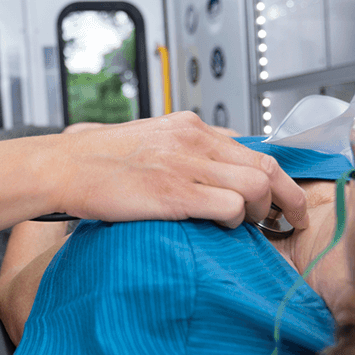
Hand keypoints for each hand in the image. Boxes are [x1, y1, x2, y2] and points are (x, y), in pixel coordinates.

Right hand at [54, 111, 308, 229]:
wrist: (63, 167)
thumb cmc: (99, 161)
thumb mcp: (150, 140)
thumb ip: (184, 148)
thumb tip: (216, 162)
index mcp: (189, 126)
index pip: (254, 147)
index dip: (277, 175)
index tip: (283, 195)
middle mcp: (194, 139)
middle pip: (267, 166)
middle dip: (288, 196)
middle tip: (291, 218)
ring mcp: (186, 165)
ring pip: (257, 185)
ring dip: (263, 211)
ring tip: (253, 227)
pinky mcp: (175, 193)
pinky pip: (230, 206)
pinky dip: (237, 221)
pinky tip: (224, 228)